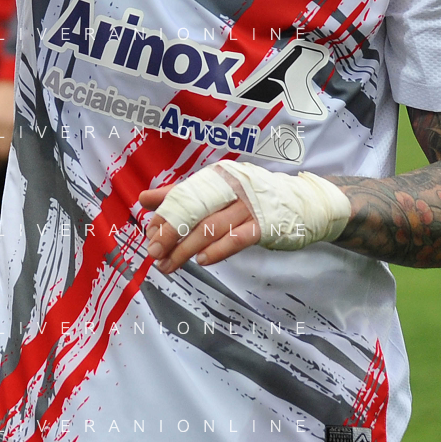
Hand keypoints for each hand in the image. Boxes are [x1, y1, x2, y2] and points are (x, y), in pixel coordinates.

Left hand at [139, 181, 259, 274]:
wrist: (296, 200)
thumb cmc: (248, 197)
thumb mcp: (215, 190)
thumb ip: (180, 195)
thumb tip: (144, 199)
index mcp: (216, 177)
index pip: (183, 195)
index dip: (164, 215)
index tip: (150, 234)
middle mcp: (231, 188)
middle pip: (194, 212)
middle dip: (170, 233)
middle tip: (154, 252)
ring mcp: (248, 207)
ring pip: (211, 228)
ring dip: (187, 249)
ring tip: (169, 264)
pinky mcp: (262, 226)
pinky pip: (237, 238)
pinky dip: (218, 250)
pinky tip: (202, 260)